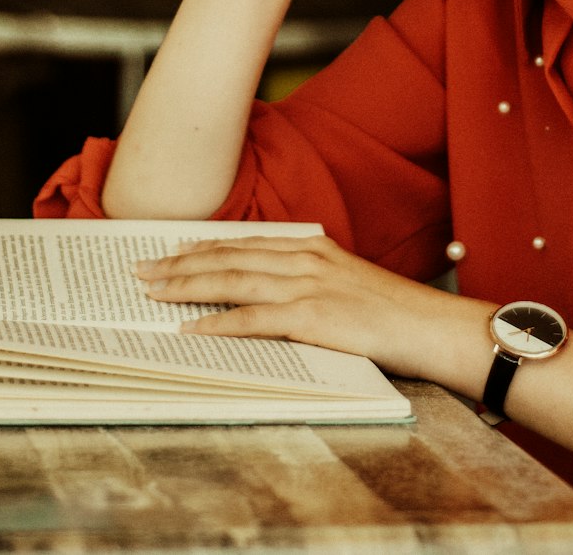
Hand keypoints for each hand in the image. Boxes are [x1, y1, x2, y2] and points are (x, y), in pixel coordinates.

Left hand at [135, 234, 487, 382]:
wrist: (431, 326)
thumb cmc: (393, 313)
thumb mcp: (346, 284)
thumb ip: (309, 282)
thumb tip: (269, 297)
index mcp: (312, 247)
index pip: (245, 243)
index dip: (204, 247)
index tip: (171, 249)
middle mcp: (304, 258)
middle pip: (228, 257)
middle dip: (180, 263)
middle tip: (142, 269)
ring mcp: (307, 285)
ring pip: (231, 281)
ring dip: (186, 286)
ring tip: (153, 292)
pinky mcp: (311, 316)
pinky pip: (251, 319)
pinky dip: (216, 324)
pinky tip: (190, 329)